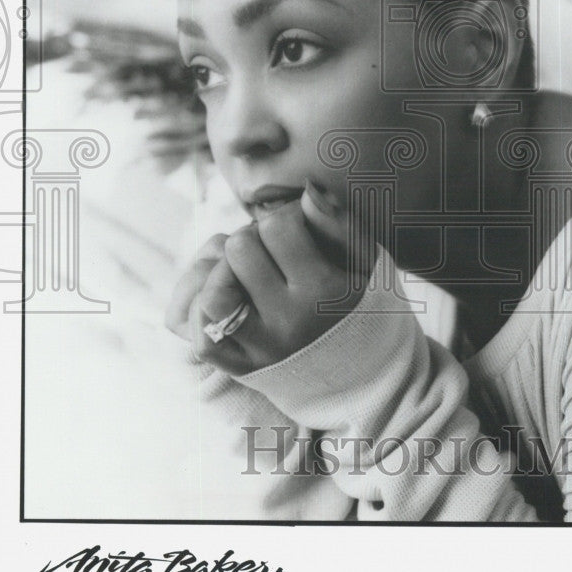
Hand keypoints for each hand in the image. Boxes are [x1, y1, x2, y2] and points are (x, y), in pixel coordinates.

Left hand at [165, 181, 375, 375]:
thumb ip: (339, 224)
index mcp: (323, 292)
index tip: (299, 229)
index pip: (278, 227)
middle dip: (254, 238)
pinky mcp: (243, 367)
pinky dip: (207, 309)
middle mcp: (288, 322)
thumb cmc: (368, 308)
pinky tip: (232, 298)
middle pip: (240, 249)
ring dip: (224, 272)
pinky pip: (202, 332)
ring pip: (213, 292)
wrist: (369, 380)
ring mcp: (261, 348)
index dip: (286, 217)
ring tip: (247, 274)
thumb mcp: (369, 264)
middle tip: (273, 251)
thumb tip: (306, 192)